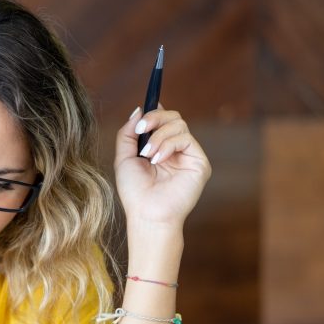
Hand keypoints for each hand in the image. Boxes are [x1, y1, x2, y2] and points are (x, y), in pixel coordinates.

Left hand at [114, 106, 210, 228]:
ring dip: (158, 136)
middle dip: (155, 118)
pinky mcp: (199, 162)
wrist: (146, 214)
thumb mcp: (124, 158)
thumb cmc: (134, 192)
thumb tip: (139, 109)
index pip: (162, 120)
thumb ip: (128, 133)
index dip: (154, 112)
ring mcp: (188, 155)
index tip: (141, 116)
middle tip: (141, 129)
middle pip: (173, 117)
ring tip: (147, 155)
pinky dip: (168, 144)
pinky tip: (158, 160)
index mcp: (159, 148)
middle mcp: (176, 150)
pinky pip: (186, 138)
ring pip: (179, 124)